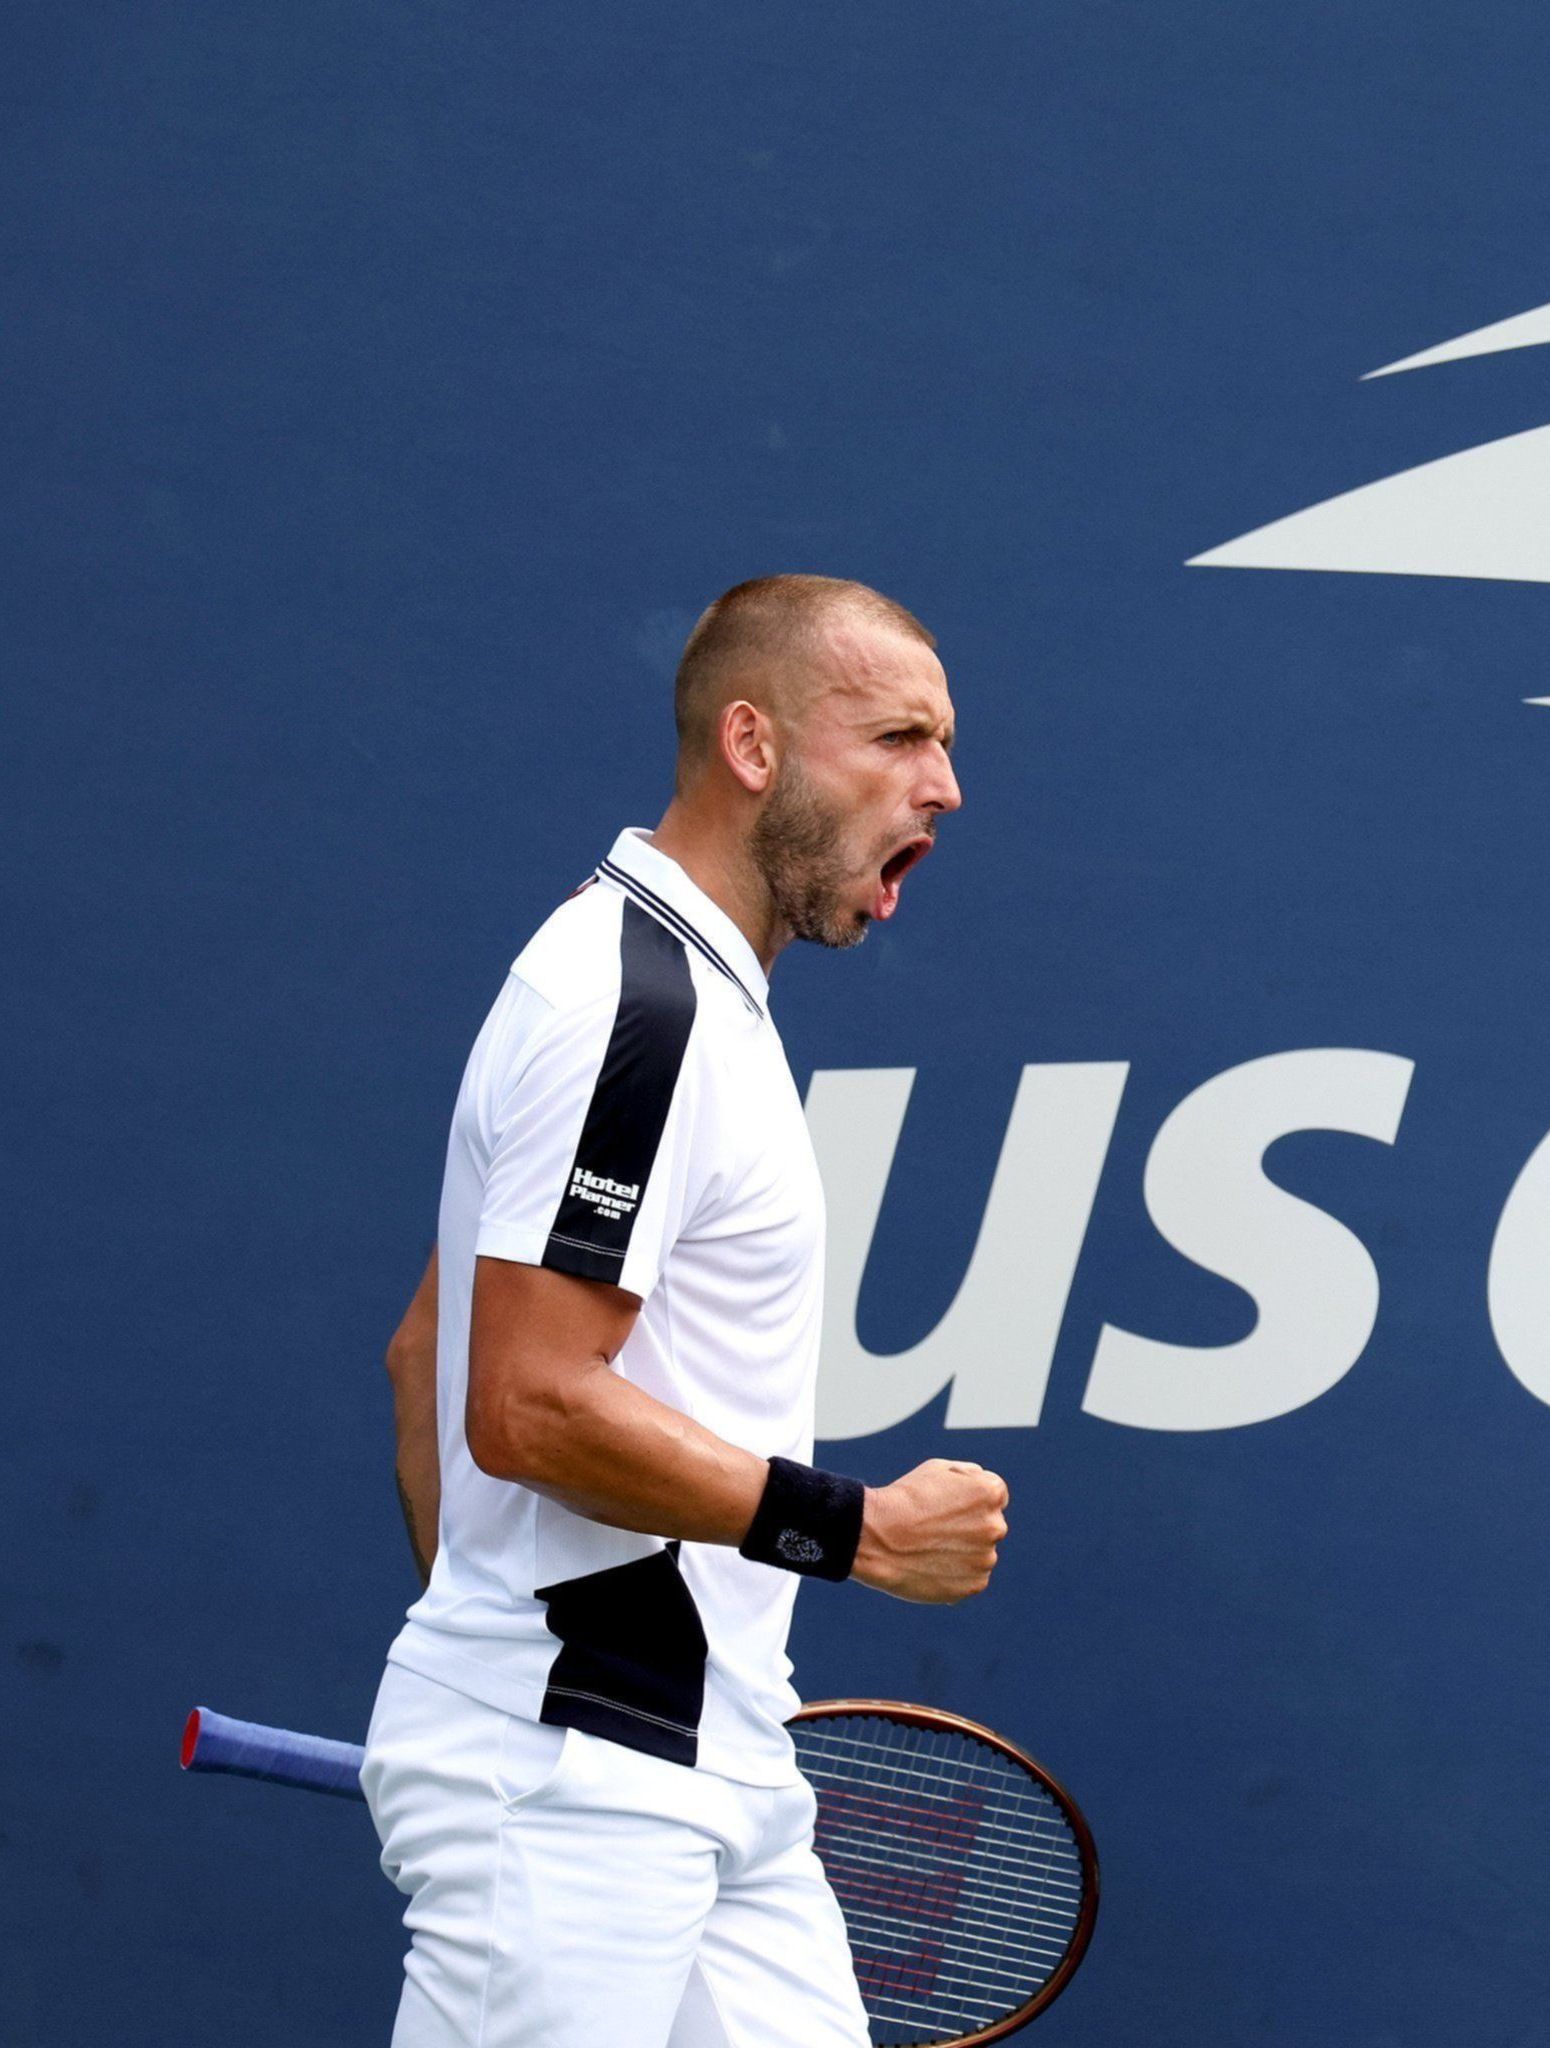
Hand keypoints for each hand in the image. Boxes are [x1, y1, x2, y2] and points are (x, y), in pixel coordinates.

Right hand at [850, 1458, 1008, 1603]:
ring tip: (928, 1548)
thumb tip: (983, 1483)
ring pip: (980, 1553)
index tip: (945, 1505)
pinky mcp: (974, 1585)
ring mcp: (986, 1558)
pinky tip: (930, 1565)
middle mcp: (995, 1526)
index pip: (995, 1495)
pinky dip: (956, 1574)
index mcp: (990, 1493)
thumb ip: (970, 1476)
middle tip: (934, 1528)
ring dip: (963, 1551)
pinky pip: (971, 1578)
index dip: (968, 1499)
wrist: (876, 1538)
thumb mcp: (938, 1469)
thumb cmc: (904, 1499)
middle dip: (969, 1526)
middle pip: (989, 1525)